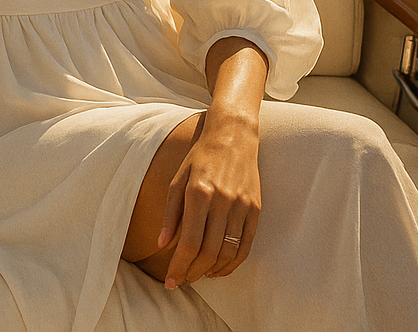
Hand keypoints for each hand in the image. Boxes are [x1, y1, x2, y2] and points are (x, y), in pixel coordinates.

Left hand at [158, 111, 260, 287]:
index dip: (178, 266)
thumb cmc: (199, 157)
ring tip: (198, 275)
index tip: (169, 282)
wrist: (233, 135)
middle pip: (208, 252)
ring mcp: (242, 206)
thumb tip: (161, 244)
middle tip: (181, 280)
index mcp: (199, 193)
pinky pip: (246, 245)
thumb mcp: (177, 179)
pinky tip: (219, 268)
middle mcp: (223, 201)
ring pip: (228, 252)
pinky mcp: (256, 209)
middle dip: (192, 272)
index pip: (188, 242)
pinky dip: (233, 263)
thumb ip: (169, 213)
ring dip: (212, 270)